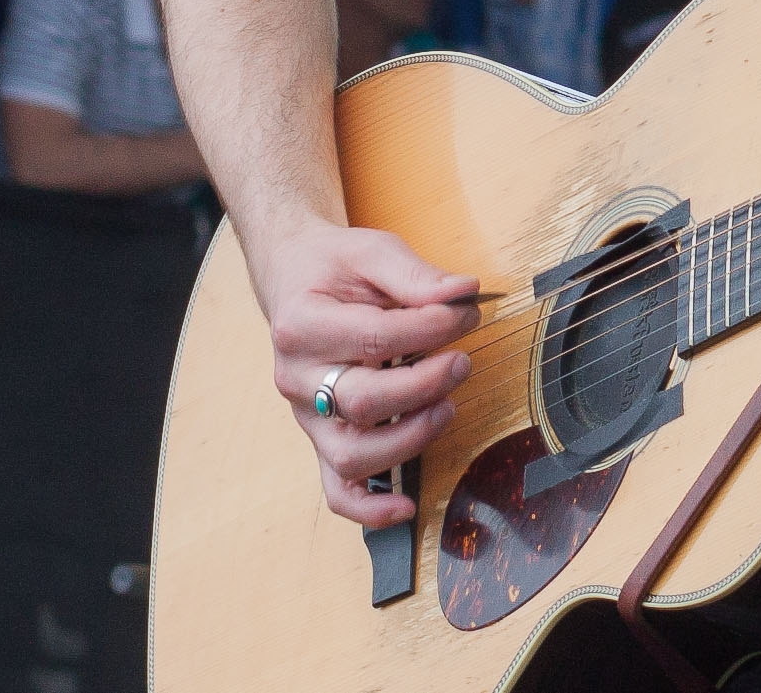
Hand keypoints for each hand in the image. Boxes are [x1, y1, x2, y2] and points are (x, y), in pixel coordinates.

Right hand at [258, 222, 481, 526]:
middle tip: (463, 360)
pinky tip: (406, 507)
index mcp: (301, 325)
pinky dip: (369, 507)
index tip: (466, 311)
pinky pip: (337, 489)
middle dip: (426, 384)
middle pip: (363, 402)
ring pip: (352, 454)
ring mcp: (307, 416)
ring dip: (410, 438)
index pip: (375, 338)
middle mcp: (296, 378)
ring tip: (448, 407)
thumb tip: (463, 293)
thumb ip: (415, 275)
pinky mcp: (321, 438)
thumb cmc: (335, 268)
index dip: (431, 328)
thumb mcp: (372, 252)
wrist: (294, 279)